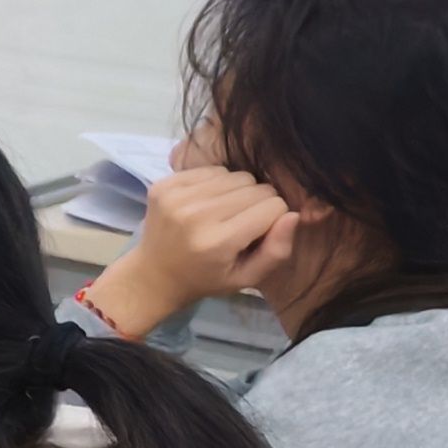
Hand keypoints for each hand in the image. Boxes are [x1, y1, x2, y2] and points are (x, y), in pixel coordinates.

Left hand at [88, 165, 296, 338]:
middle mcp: (195, 215)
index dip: (273, 218)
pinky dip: (215, 183)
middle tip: (240, 223)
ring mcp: (176, 197)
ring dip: (237, 191)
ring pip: (236, 175)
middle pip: (256, 187)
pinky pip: (212, 169)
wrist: (152, 275)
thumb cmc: (206, 278)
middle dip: (258, 203)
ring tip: (223, 213)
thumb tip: (295, 214)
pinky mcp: (164, 185)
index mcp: (217, 241)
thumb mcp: (246, 278)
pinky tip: (205, 204)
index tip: (258, 233)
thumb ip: (277, 250)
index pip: (274, 206)